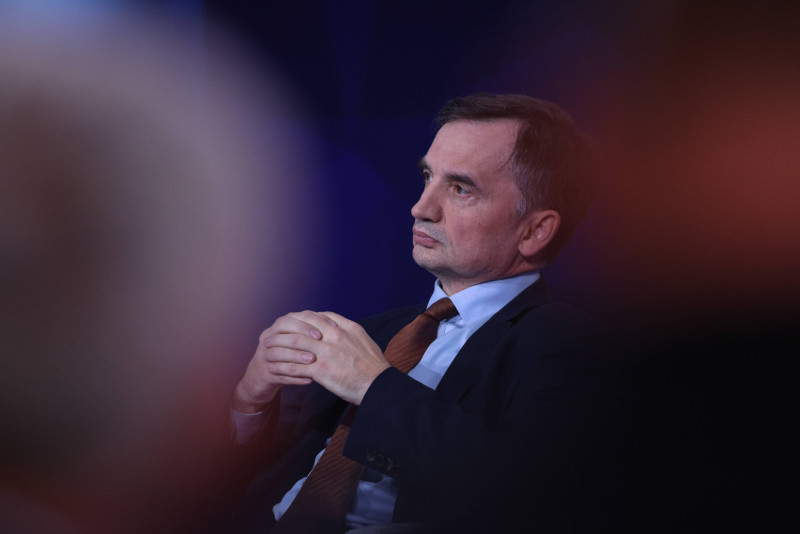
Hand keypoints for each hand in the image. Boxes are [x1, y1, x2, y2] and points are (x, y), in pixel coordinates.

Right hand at [232, 313, 329, 412]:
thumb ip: (308, 331)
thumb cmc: (286, 353)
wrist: (264, 375)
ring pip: (278, 353)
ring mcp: (264, 357)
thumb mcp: (294, 339)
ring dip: (296, 356)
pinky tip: (309, 379)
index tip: (325, 327)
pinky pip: (280, 375)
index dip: (307, 322)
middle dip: (302, 336)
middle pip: (282, 333)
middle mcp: (268, 339)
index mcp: (276, 328)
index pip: (289, 319)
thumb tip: (333, 325)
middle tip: (319, 341)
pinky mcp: (265, 375)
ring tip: (313, 360)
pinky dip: (295, 378)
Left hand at [263, 311, 389, 404]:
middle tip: (273, 333)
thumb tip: (340, 326)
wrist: (378, 385)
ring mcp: (326, 352)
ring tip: (266, 349)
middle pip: (301, 326)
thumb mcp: (364, 339)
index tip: (292, 322)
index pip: (317, 316)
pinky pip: (295, 366)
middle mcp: (334, 336)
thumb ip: (349, 330)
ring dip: (278, 346)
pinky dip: (282, 366)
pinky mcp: (321, 370)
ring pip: (294, 344)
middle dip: (284, 328)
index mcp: (345, 327)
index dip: (301, 318)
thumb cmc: (374, 366)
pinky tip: (274, 368)